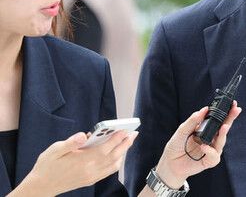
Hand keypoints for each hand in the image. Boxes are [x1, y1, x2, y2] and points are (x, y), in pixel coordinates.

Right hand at [12, 129, 136, 195]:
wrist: (41, 186)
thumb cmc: (47, 166)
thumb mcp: (55, 150)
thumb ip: (70, 143)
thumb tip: (82, 135)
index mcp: (82, 161)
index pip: (106, 148)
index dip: (117, 138)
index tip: (125, 129)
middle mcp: (90, 170)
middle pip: (114, 156)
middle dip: (125, 144)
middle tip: (134, 133)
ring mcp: (91, 177)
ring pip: (114, 165)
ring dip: (123, 153)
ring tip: (127, 141)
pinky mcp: (90, 180)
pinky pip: (108, 172)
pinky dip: (116, 162)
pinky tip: (117, 154)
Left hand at [154, 101, 241, 188]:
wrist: (170, 162)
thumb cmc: (176, 145)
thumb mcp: (182, 130)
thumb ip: (193, 120)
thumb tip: (204, 109)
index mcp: (206, 129)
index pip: (218, 119)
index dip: (226, 112)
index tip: (233, 104)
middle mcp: (211, 138)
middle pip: (224, 128)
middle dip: (231, 119)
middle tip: (236, 110)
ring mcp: (211, 150)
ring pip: (222, 142)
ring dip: (224, 134)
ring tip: (223, 127)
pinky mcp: (209, 161)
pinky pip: (214, 156)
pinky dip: (210, 151)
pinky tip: (203, 147)